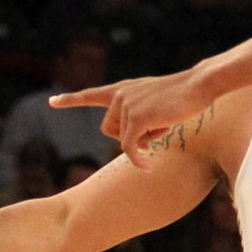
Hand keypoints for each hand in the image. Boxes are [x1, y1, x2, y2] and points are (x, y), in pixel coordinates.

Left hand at [50, 68, 214, 163]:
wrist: (199, 85)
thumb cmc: (183, 96)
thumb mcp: (155, 103)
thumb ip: (138, 117)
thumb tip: (131, 145)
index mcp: (123, 89)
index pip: (91, 94)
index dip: (71, 99)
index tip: (52, 101)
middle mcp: (120, 94)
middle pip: (108, 130)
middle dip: (127, 138)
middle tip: (153, 136)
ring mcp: (126, 105)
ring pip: (121, 139)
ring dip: (141, 142)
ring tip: (164, 126)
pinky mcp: (136, 118)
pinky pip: (129, 147)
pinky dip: (137, 159)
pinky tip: (146, 166)